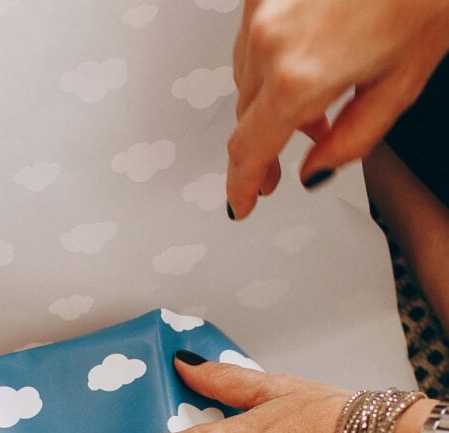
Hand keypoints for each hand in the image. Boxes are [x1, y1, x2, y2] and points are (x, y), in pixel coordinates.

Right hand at [227, 0, 448, 218]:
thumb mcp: (401, 83)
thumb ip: (351, 140)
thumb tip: (316, 170)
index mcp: (299, 76)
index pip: (249, 150)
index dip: (243, 185)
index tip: (243, 202)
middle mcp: (269, 38)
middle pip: (245, 115)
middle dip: (264, 143)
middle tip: (280, 165)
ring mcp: (262, 3)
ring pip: (246, 75)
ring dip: (270, 99)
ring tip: (312, 105)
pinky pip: (254, 36)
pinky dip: (274, 58)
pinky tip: (308, 58)